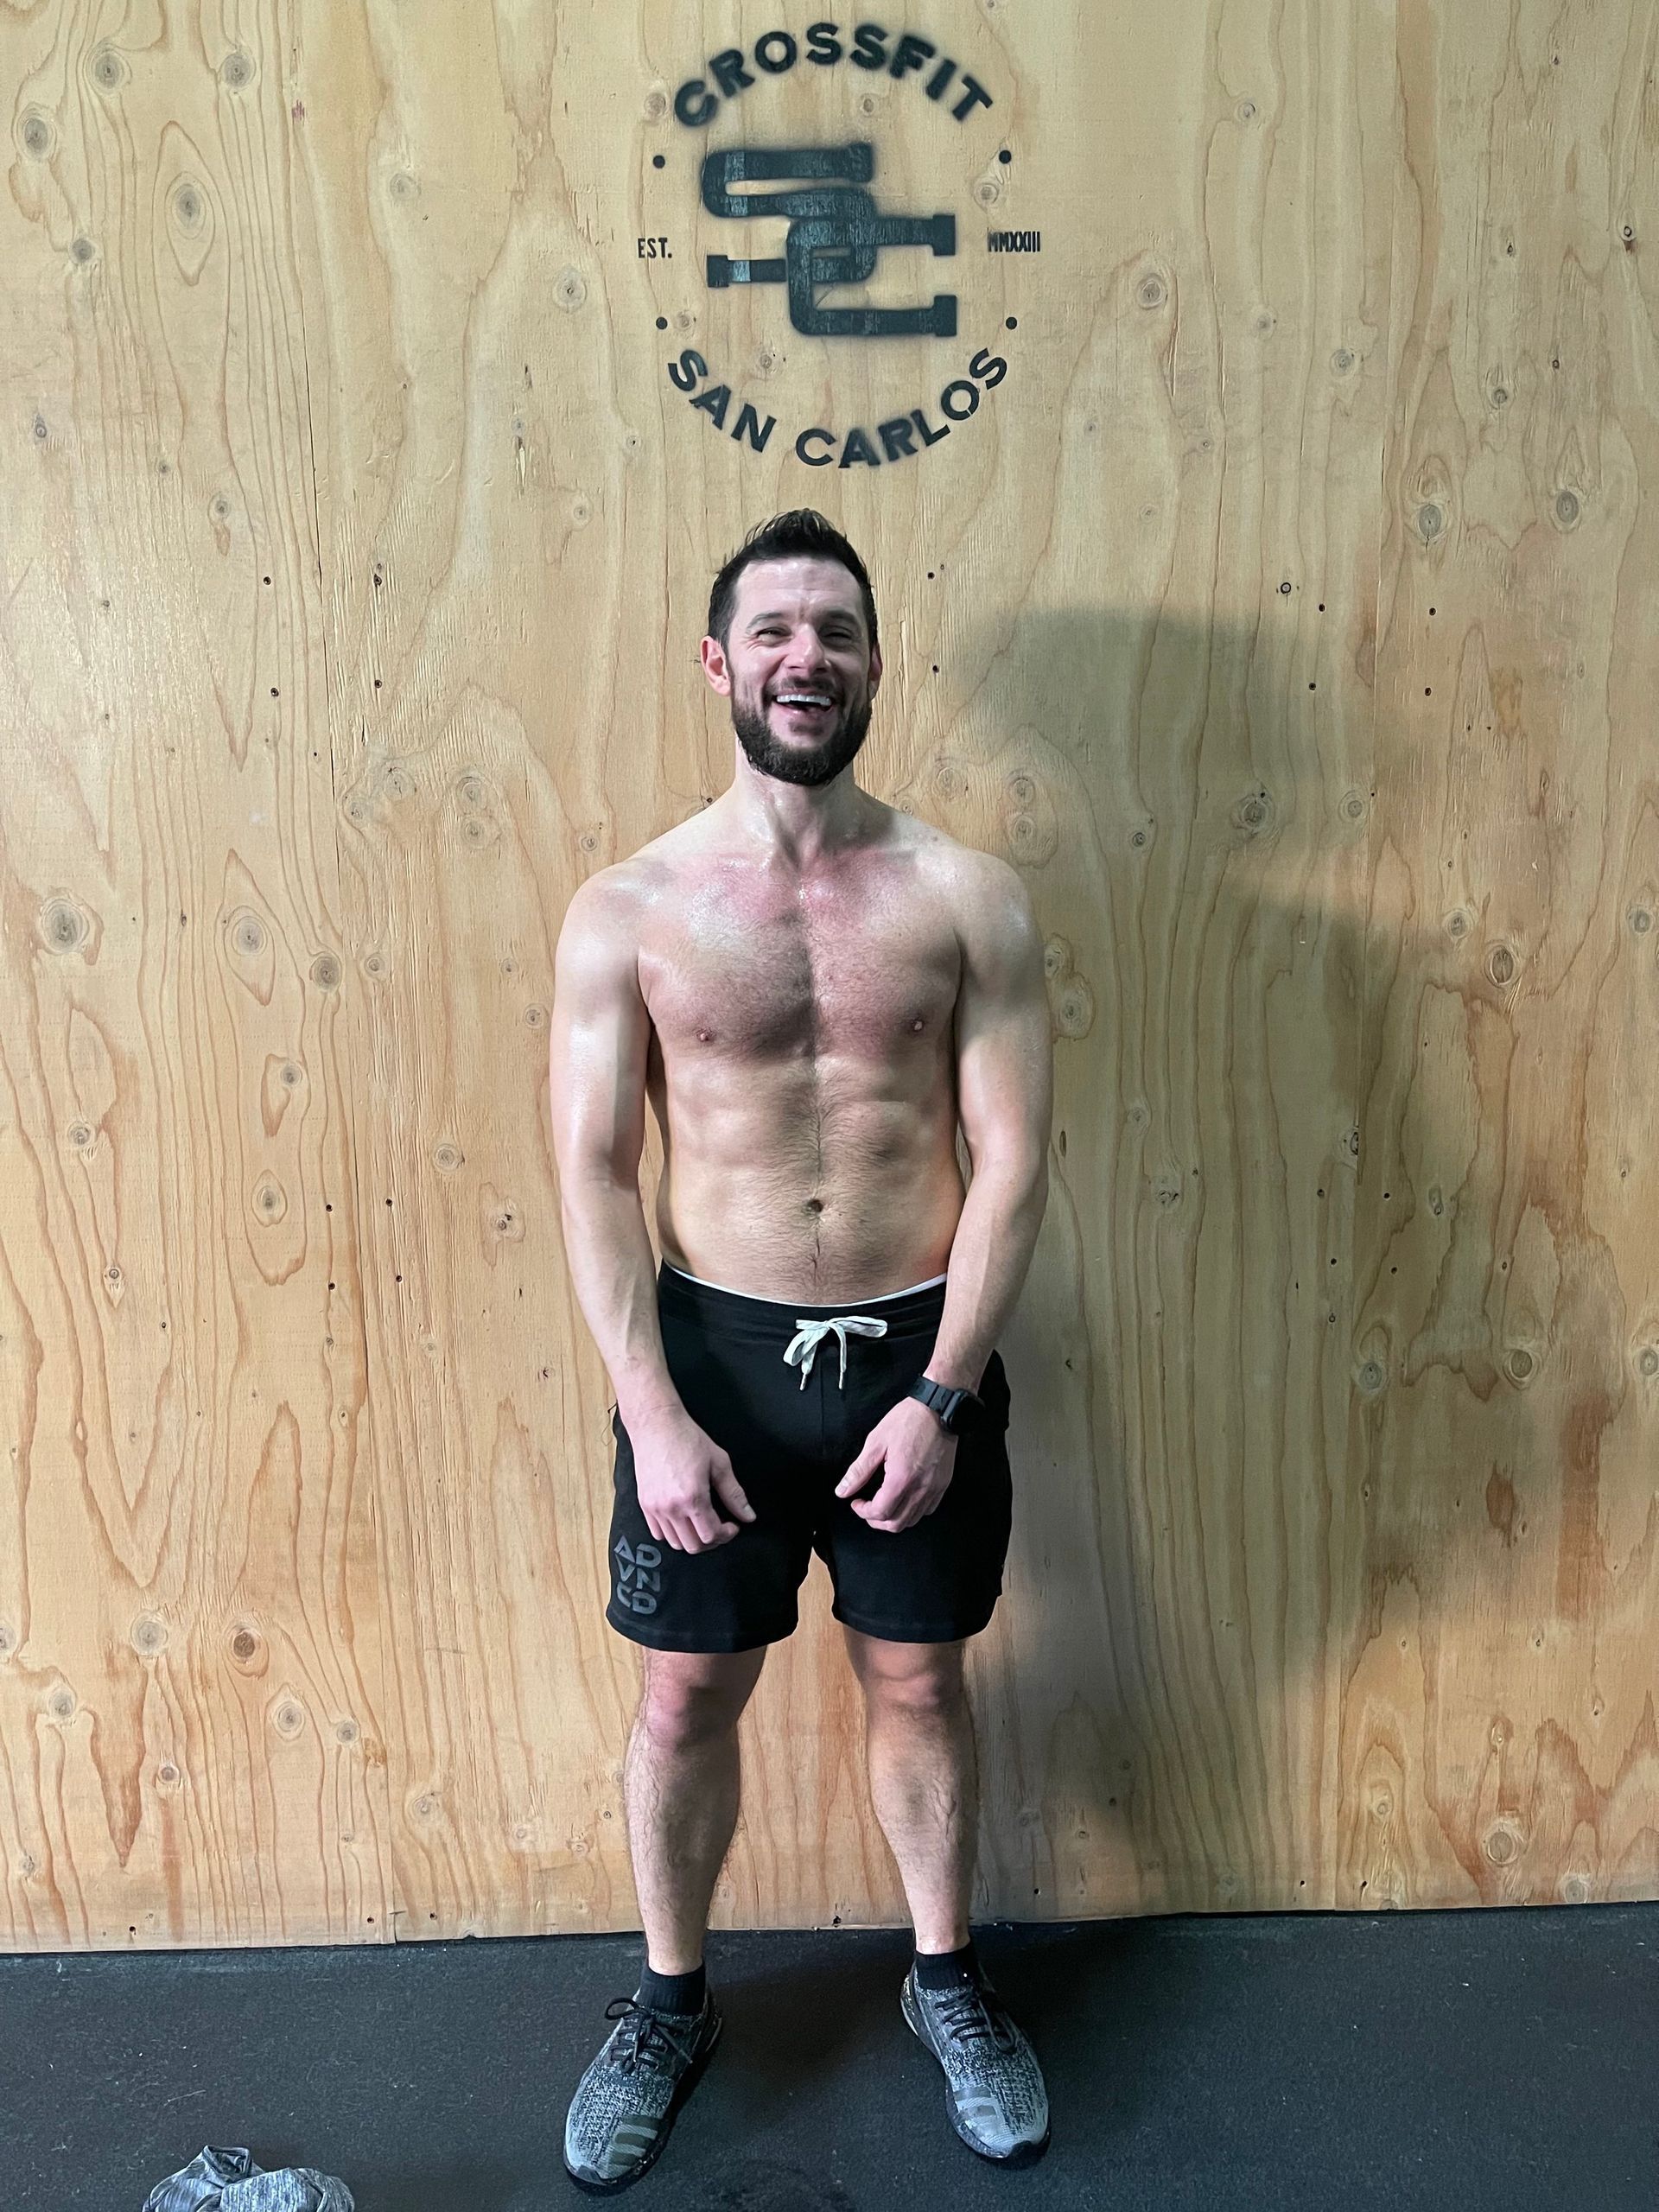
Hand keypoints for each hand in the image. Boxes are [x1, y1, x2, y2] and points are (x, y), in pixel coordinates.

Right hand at [632, 1407, 757, 1553]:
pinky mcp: (644, 1504)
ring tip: (702, 1523)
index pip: (711, 1535)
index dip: (726, 1534)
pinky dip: (673, 1533)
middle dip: (712, 1540)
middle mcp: (671, 1507)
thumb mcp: (719, 1463)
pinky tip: (683, 1519)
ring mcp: (655, 1508)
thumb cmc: (687, 1439)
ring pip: (675, 1543)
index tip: (732, 1525)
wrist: (656, 1425)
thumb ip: (734, 1493)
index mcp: (692, 1498)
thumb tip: (748, 1515)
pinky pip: (658, 1533)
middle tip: (720, 1527)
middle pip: (694, 1546)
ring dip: (692, 1538)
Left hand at [833, 1396, 958, 1533]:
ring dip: (894, 1518)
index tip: (856, 1502)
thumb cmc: (909, 1420)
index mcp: (901, 1478)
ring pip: (913, 1520)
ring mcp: (934, 1488)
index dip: (863, 1512)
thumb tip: (843, 1490)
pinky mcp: (943, 1484)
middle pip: (896, 1523)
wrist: (939, 1408)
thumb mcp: (877, 1441)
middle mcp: (920, 1488)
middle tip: (867, 1508)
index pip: (880, 1512)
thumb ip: (859, 1470)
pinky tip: (904, 1498)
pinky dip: (913, 1511)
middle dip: (876, 1520)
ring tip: (884, 1504)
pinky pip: (928, 1509)